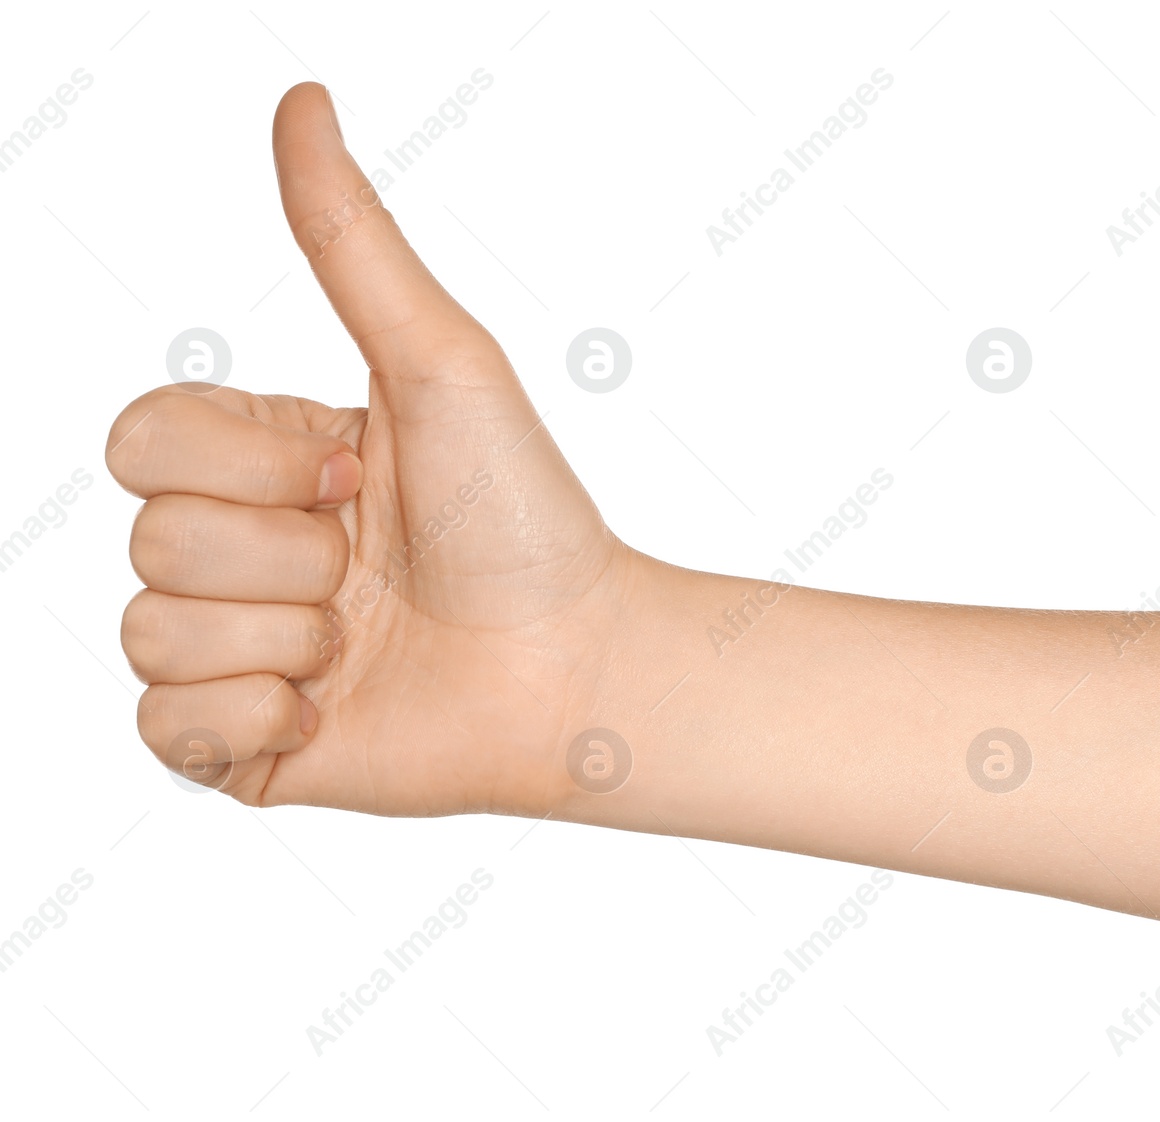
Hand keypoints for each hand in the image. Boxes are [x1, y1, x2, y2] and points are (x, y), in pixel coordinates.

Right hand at [106, 83, 631, 815]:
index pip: (140, 438)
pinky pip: (167, 728)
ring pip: (149, 631)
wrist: (576, 664)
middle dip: (286, 554)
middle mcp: (238, 550)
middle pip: (149, 535)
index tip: (358, 476)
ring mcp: (236, 649)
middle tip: (374, 567)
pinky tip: (333, 705)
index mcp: (263, 461)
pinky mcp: (244, 745)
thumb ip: (352, 243)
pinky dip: (258, 717)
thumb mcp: (439, 363)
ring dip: (285, 634)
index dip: (250, 464)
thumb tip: (302, 101)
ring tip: (368, 638)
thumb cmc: (523, 517)